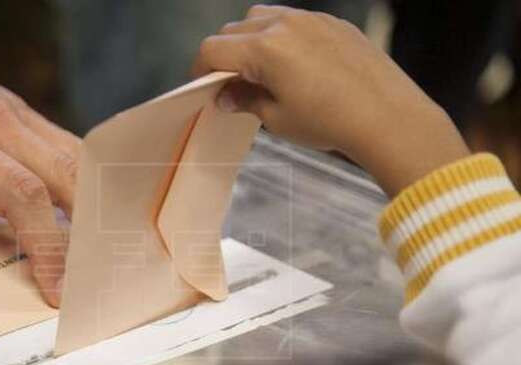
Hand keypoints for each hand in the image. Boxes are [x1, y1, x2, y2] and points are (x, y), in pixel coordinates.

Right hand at [194, 5, 469, 195]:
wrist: (387, 116)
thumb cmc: (329, 122)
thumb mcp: (277, 119)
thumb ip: (246, 100)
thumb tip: (227, 95)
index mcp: (263, 47)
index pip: (213, 49)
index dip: (200, 71)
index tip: (203, 88)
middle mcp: (283, 24)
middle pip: (234, 30)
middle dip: (225, 56)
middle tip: (232, 86)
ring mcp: (311, 19)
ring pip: (263, 18)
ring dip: (251, 41)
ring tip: (262, 72)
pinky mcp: (333, 24)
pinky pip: (295, 22)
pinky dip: (282, 39)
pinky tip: (295, 68)